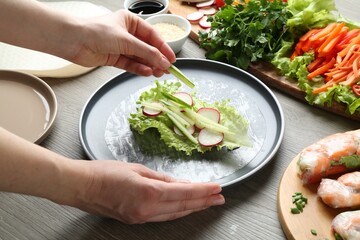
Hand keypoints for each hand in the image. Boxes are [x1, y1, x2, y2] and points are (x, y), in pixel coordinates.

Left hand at [0, 1, 175, 76]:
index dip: (163, 48)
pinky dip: (138, 69)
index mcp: (131, 22)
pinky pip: (130, 64)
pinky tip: (146, 72)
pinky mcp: (114, 58)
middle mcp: (126, 34)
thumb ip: (146, 52)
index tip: (172, 59)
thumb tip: (163, 62)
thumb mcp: (126, 40)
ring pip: (139, 58)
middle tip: (167, 70)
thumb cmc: (96, 32)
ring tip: (159, 73)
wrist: (72, 41)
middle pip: (147, 48)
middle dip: (157, 59)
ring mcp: (120, 47)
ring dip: (149, 66)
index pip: (152, 36)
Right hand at [73, 160, 224, 223]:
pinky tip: (185, 207)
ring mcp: (142, 218)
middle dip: (204, 202)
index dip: (203, 191)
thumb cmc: (105, 173)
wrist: (82, 186)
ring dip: (193, 208)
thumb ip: (161, 178)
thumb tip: (180, 183)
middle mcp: (147, 210)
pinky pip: (163, 216)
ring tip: (208, 203)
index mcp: (149, 193)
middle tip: (219, 198)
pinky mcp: (136, 220)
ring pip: (175, 214)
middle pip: (183, 206)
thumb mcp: (138, 169)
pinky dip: (177, 211)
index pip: (184, 192)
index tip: (217, 188)